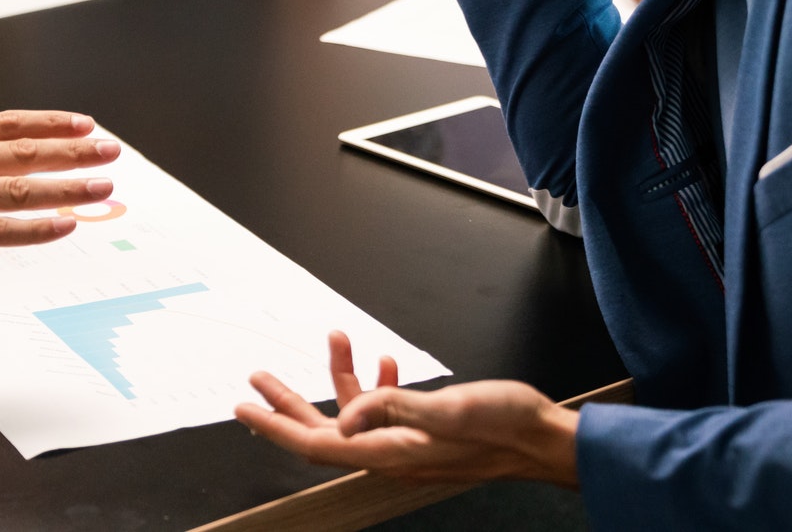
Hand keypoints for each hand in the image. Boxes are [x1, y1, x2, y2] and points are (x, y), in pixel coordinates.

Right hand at [0, 110, 120, 276]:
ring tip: (101, 187)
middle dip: (71, 150)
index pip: (8, 124)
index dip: (50, 122)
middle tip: (109, 150)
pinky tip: (65, 226)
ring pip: (15, 189)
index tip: (85, 123)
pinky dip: (34, 228)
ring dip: (65, 187)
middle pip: (21, 152)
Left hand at [235, 331, 578, 486]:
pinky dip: (376, 383)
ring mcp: (409, 442)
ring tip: (335, 339)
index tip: (244, 407)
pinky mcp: (426, 431)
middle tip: (259, 378)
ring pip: (355, 413)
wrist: (546, 439)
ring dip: (338, 377)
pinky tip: (382, 361)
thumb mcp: (448, 410)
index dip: (275, 426)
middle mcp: (393, 452)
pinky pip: (386, 408)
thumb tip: (345, 419)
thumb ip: (393, 408)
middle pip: (323, 431)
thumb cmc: (507, 427)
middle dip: (287, 403)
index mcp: (391, 451)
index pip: (317, 444)